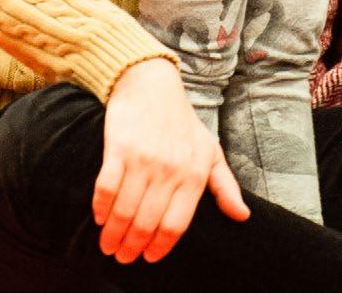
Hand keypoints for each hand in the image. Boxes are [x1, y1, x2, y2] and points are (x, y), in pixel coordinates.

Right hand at [93, 58, 248, 263]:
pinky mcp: (119, 149)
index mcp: (194, 173)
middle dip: (131, 248)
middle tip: (121, 257)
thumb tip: (243, 217)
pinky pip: (106, 190)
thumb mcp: (210, 150)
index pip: (175, 226)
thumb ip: (225, 186)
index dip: (159, 248)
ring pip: (124, 212)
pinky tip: (99, 217)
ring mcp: (144, 159)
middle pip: (147, 224)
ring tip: (107, 244)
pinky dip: (100, 209)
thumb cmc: (182, 121)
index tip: (147, 259)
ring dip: (112, 235)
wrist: (152, 83)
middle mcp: (170, 169)